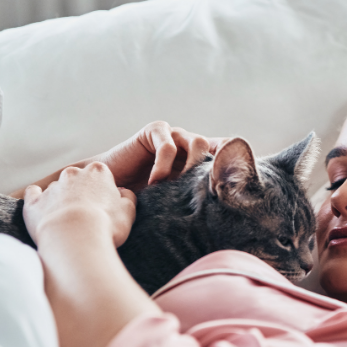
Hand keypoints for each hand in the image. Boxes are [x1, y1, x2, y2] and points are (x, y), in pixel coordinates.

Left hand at [23, 162, 136, 247]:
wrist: (74, 239)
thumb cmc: (106, 225)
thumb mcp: (129, 211)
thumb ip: (127, 197)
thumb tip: (122, 193)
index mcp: (98, 172)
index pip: (103, 175)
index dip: (105, 192)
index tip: (107, 207)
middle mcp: (73, 174)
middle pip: (79, 180)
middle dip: (83, 193)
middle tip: (89, 216)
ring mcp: (52, 187)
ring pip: (58, 189)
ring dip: (63, 201)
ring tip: (69, 224)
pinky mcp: (34, 201)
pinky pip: (33, 195)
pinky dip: (38, 201)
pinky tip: (44, 212)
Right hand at [95, 121, 224, 191]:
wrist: (110, 187)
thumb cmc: (142, 198)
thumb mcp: (176, 199)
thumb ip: (196, 197)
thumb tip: (225, 215)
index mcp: (197, 158)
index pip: (225, 154)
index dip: (235, 164)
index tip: (236, 187)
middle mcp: (188, 144)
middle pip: (214, 148)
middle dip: (208, 171)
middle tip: (197, 194)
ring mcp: (173, 134)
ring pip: (197, 143)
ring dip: (188, 169)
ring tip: (172, 190)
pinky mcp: (154, 131)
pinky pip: (168, 147)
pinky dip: (163, 169)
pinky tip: (153, 184)